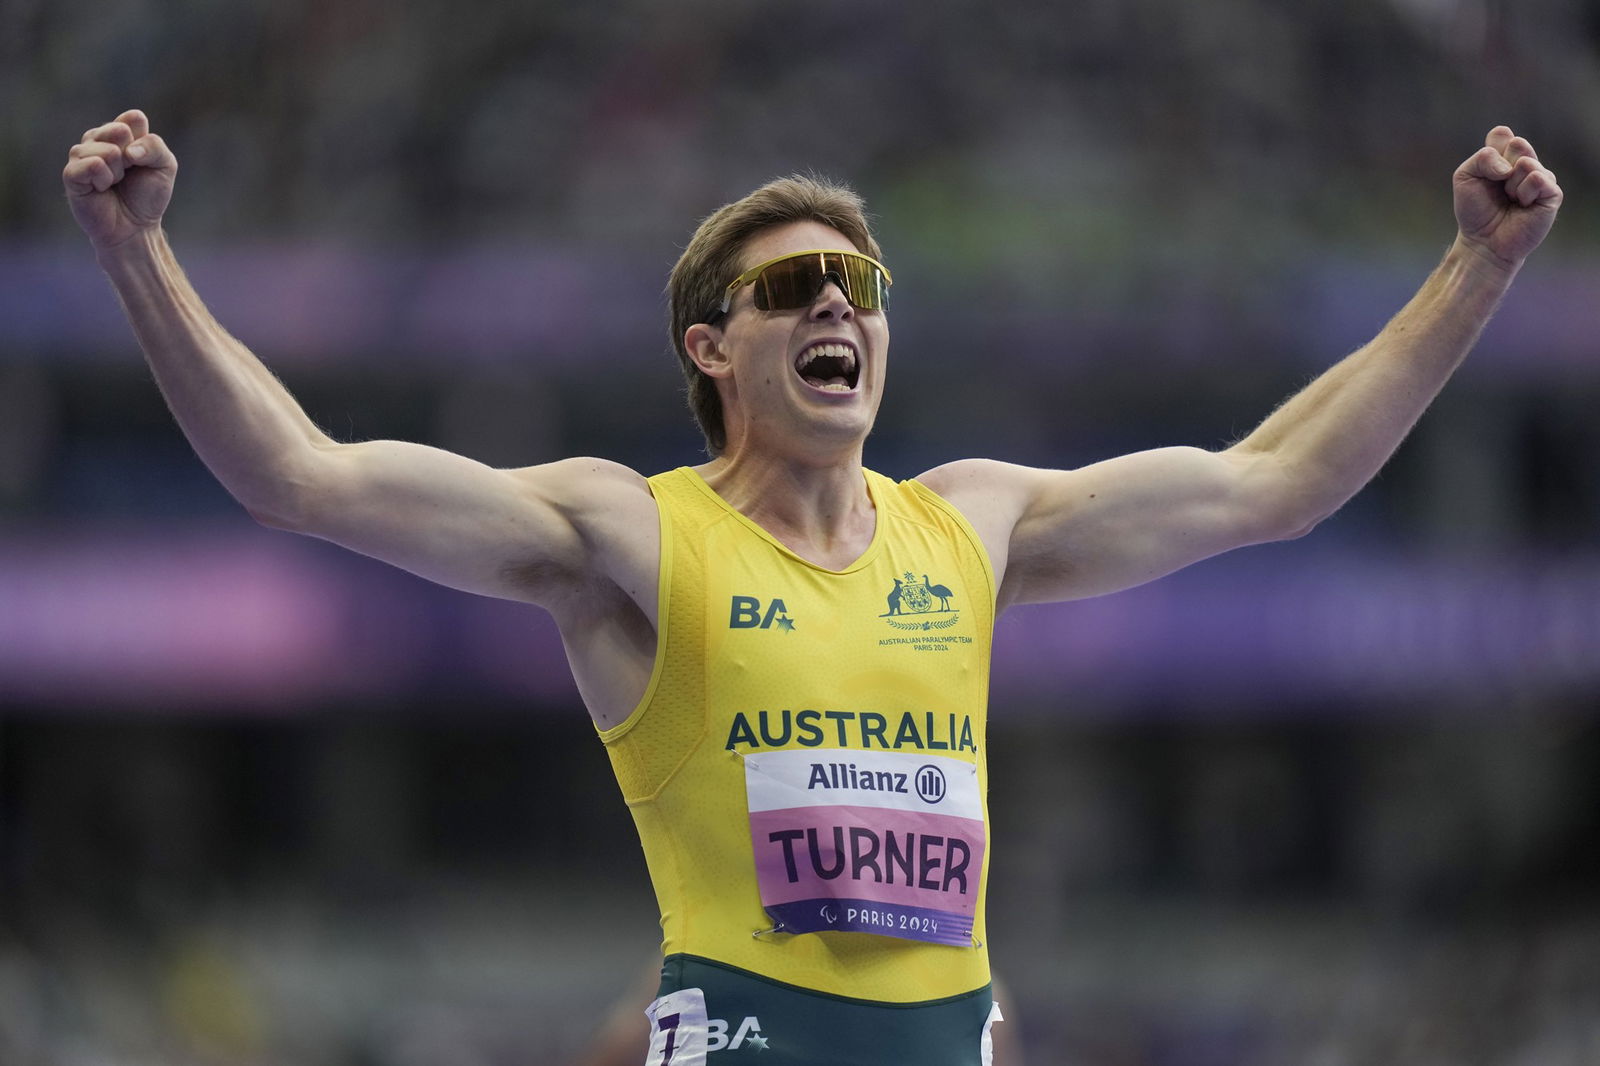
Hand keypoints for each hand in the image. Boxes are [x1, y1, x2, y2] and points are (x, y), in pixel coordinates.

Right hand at [62, 110, 176, 253]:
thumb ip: (155, 146)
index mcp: (120, 133)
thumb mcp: (165, 167)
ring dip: (119, 172)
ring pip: (106, 149)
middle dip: (133, 158)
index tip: (143, 160)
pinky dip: (104, 178)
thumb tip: (127, 150)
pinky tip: (102, 188)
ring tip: (115, 184)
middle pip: (119, 130)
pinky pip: (91, 164)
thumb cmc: (148, 196)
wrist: (135, 227)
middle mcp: (98, 139)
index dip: (143, 141)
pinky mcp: (71, 174)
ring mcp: (81, 155)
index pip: (133, 118)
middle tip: (128, 174)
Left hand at [1453, 126, 1561, 270]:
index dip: (1492, 150)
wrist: (1483, 241)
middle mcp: (1525, 163)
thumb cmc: (1475, 210)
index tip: (1484, 172)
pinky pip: (1539, 178)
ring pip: (1527, 162)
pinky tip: (1522, 205)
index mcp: (1505, 157)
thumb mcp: (1465, 177)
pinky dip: (1524, 192)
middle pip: (1517, 144)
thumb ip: (1482, 158)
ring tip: (1509, 200)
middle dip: (1500, 167)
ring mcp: (1541, 177)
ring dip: (1510, 185)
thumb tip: (1511, 164)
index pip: (1502, 133)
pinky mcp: (1552, 193)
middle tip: (1498, 187)